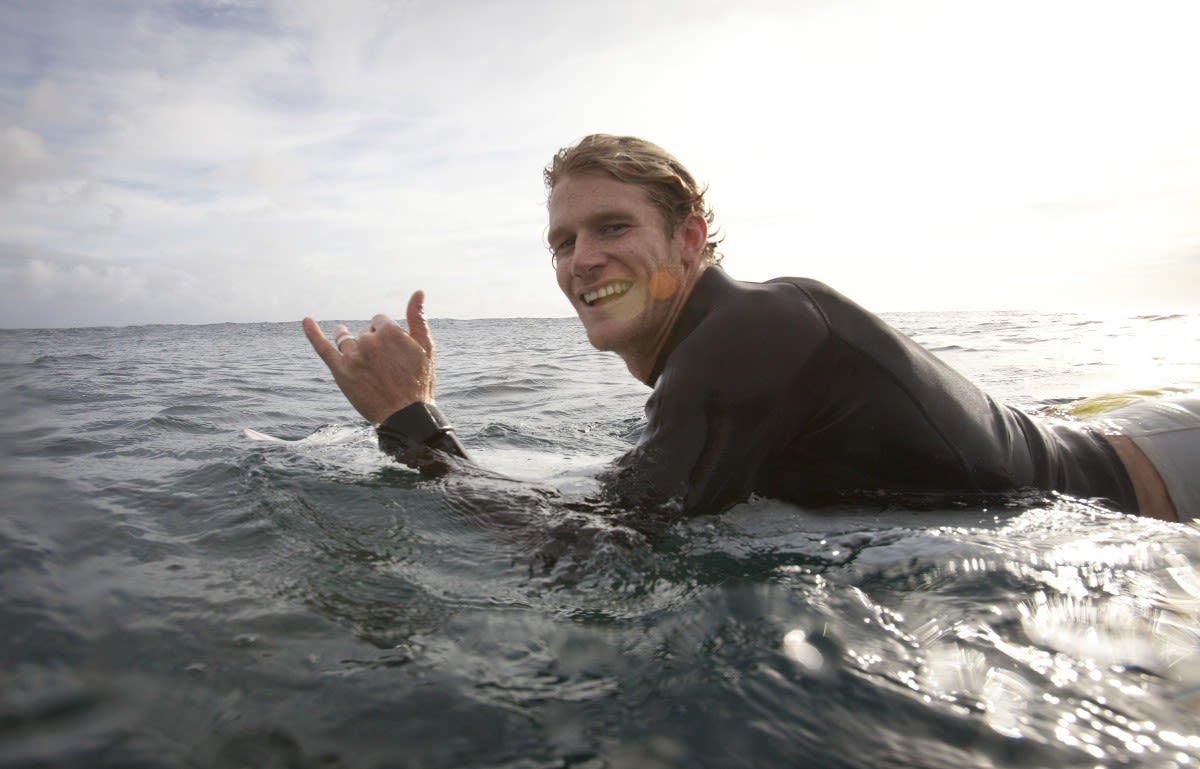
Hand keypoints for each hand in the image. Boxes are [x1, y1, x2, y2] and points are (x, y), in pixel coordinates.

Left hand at [303, 291, 436, 425]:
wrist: (405, 416)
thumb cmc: (419, 382)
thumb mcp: (426, 347)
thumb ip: (418, 318)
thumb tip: (418, 292)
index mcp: (389, 332)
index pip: (379, 321)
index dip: (387, 333)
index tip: (394, 350)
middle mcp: (368, 341)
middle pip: (364, 331)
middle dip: (372, 341)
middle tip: (384, 363)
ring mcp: (352, 356)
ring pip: (347, 339)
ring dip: (348, 338)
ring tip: (349, 340)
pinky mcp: (340, 371)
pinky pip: (323, 348)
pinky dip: (312, 333)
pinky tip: (305, 320)